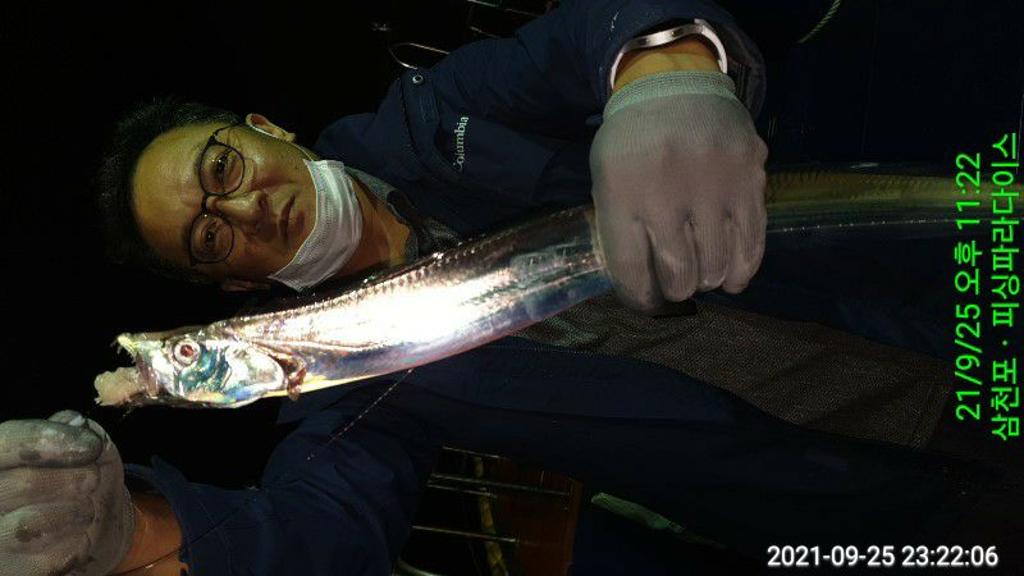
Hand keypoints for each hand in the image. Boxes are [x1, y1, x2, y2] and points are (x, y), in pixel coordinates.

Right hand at [0, 411, 133, 575]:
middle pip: (25, 484)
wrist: (81, 528)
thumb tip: (77, 424)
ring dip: (77, 511)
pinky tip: (79, 533)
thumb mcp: (74, 446)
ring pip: (34, 524)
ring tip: (87, 506)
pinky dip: (78, 542)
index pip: (8, 443)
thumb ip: (71, 430)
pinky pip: (50, 558)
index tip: (91, 445)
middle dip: (74, 478)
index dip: (47, 440)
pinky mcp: (10, 571)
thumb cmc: (73, 477)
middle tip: (94, 479)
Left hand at [590, 71, 767, 312]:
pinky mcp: (749, 179)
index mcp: (621, 192)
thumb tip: (642, 285)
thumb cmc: (633, 139)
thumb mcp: (606, 177)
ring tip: (704, 279)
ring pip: (717, 264)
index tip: (645, 303)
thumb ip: (619, 227)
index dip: (639, 297)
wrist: (675, 83)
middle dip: (677, 290)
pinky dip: (743, 269)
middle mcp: (667, 190)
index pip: (630, 267)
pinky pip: (752, 241)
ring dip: (710, 281)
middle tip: (677, 288)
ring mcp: (712, 184)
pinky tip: (735, 278)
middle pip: (679, 272)